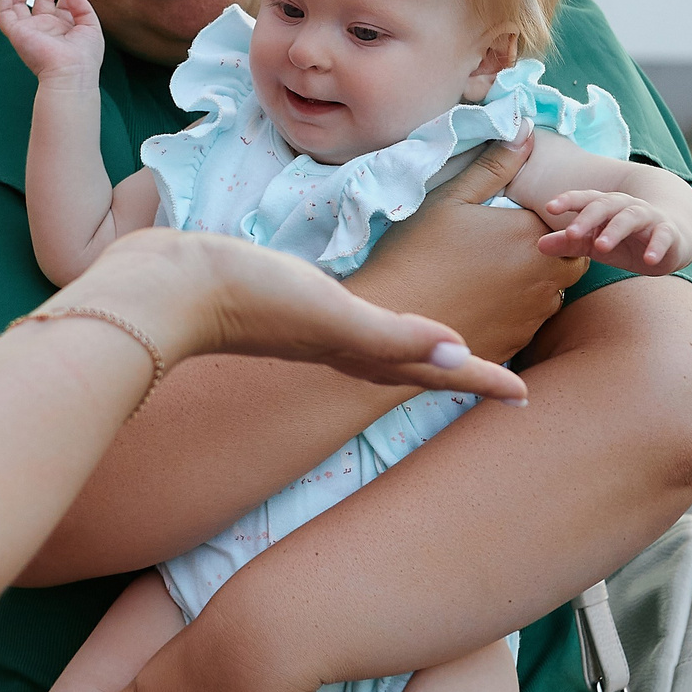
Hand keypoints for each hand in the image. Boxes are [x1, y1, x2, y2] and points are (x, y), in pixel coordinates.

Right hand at [0, 0, 101, 84]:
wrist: (71, 72)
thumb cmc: (85, 57)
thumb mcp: (91, 26)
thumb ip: (82, 5)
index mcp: (64, 27)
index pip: (63, 3)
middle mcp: (46, 27)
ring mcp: (30, 29)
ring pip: (19, 1)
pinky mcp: (16, 32)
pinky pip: (3, 11)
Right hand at [53, 228, 527, 404]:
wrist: (165, 292)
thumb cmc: (246, 296)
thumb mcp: (328, 310)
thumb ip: (392, 333)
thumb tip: (461, 351)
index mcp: (360, 350)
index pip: (437, 371)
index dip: (483, 382)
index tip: (526, 398)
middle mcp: (342, 349)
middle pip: (418, 367)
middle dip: (463, 373)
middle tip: (505, 377)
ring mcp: (313, 335)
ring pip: (387, 351)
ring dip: (423, 351)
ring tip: (449, 348)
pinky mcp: (286, 314)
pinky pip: (352, 330)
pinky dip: (378, 328)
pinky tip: (365, 316)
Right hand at [348, 137, 584, 365]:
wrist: (390, 320)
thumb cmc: (416, 252)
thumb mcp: (450, 198)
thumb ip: (494, 166)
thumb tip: (525, 131)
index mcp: (531, 236)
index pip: (569, 224)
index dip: (550, 220)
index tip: (518, 219)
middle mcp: (544, 278)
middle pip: (573, 261)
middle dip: (554, 251)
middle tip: (511, 246)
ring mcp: (532, 315)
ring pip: (555, 293)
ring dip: (539, 282)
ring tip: (495, 274)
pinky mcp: (517, 343)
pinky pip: (532, 322)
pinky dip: (519, 311)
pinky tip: (484, 302)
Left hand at [539, 189, 682, 273]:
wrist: (671, 239)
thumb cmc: (626, 241)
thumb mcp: (595, 244)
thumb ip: (569, 244)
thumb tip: (538, 245)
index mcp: (605, 206)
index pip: (585, 199)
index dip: (568, 200)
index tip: (548, 207)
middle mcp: (625, 206)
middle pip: (605, 204)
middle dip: (588, 217)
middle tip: (572, 234)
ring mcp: (648, 217)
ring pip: (631, 216)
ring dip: (616, 230)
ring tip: (602, 247)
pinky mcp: (668, 232)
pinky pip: (663, 235)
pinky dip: (657, 246)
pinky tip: (649, 260)